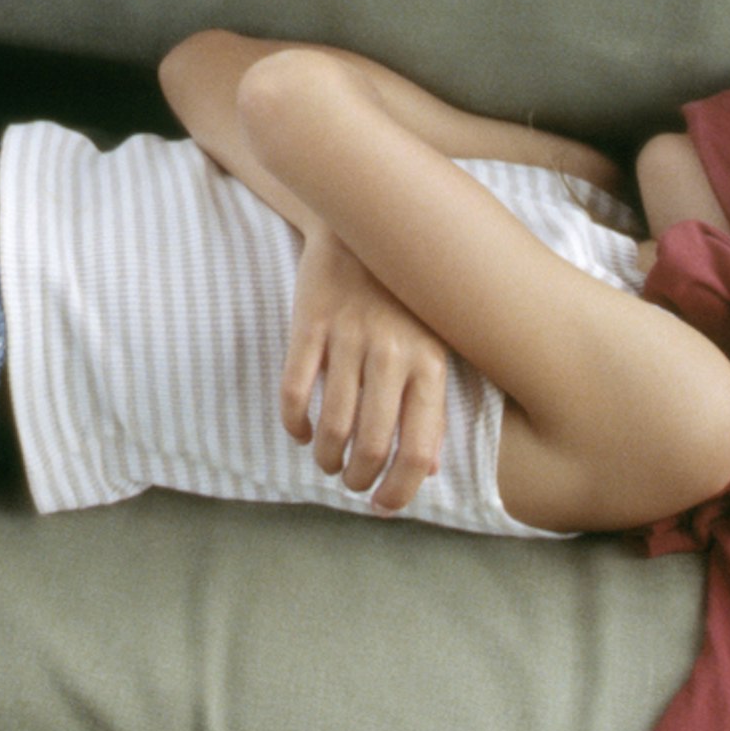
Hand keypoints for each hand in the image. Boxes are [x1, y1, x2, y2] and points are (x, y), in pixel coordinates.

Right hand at [281, 224, 451, 512]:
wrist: (365, 223)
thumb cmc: (406, 295)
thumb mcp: (434, 343)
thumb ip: (431, 403)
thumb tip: (425, 471)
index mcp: (430, 363)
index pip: (419, 450)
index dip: (399, 491)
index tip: (383, 507)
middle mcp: (392, 353)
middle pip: (373, 444)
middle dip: (359, 478)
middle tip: (351, 483)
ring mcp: (349, 336)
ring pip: (333, 424)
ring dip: (327, 456)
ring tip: (327, 461)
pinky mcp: (311, 323)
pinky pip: (296, 389)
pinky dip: (294, 423)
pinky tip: (299, 431)